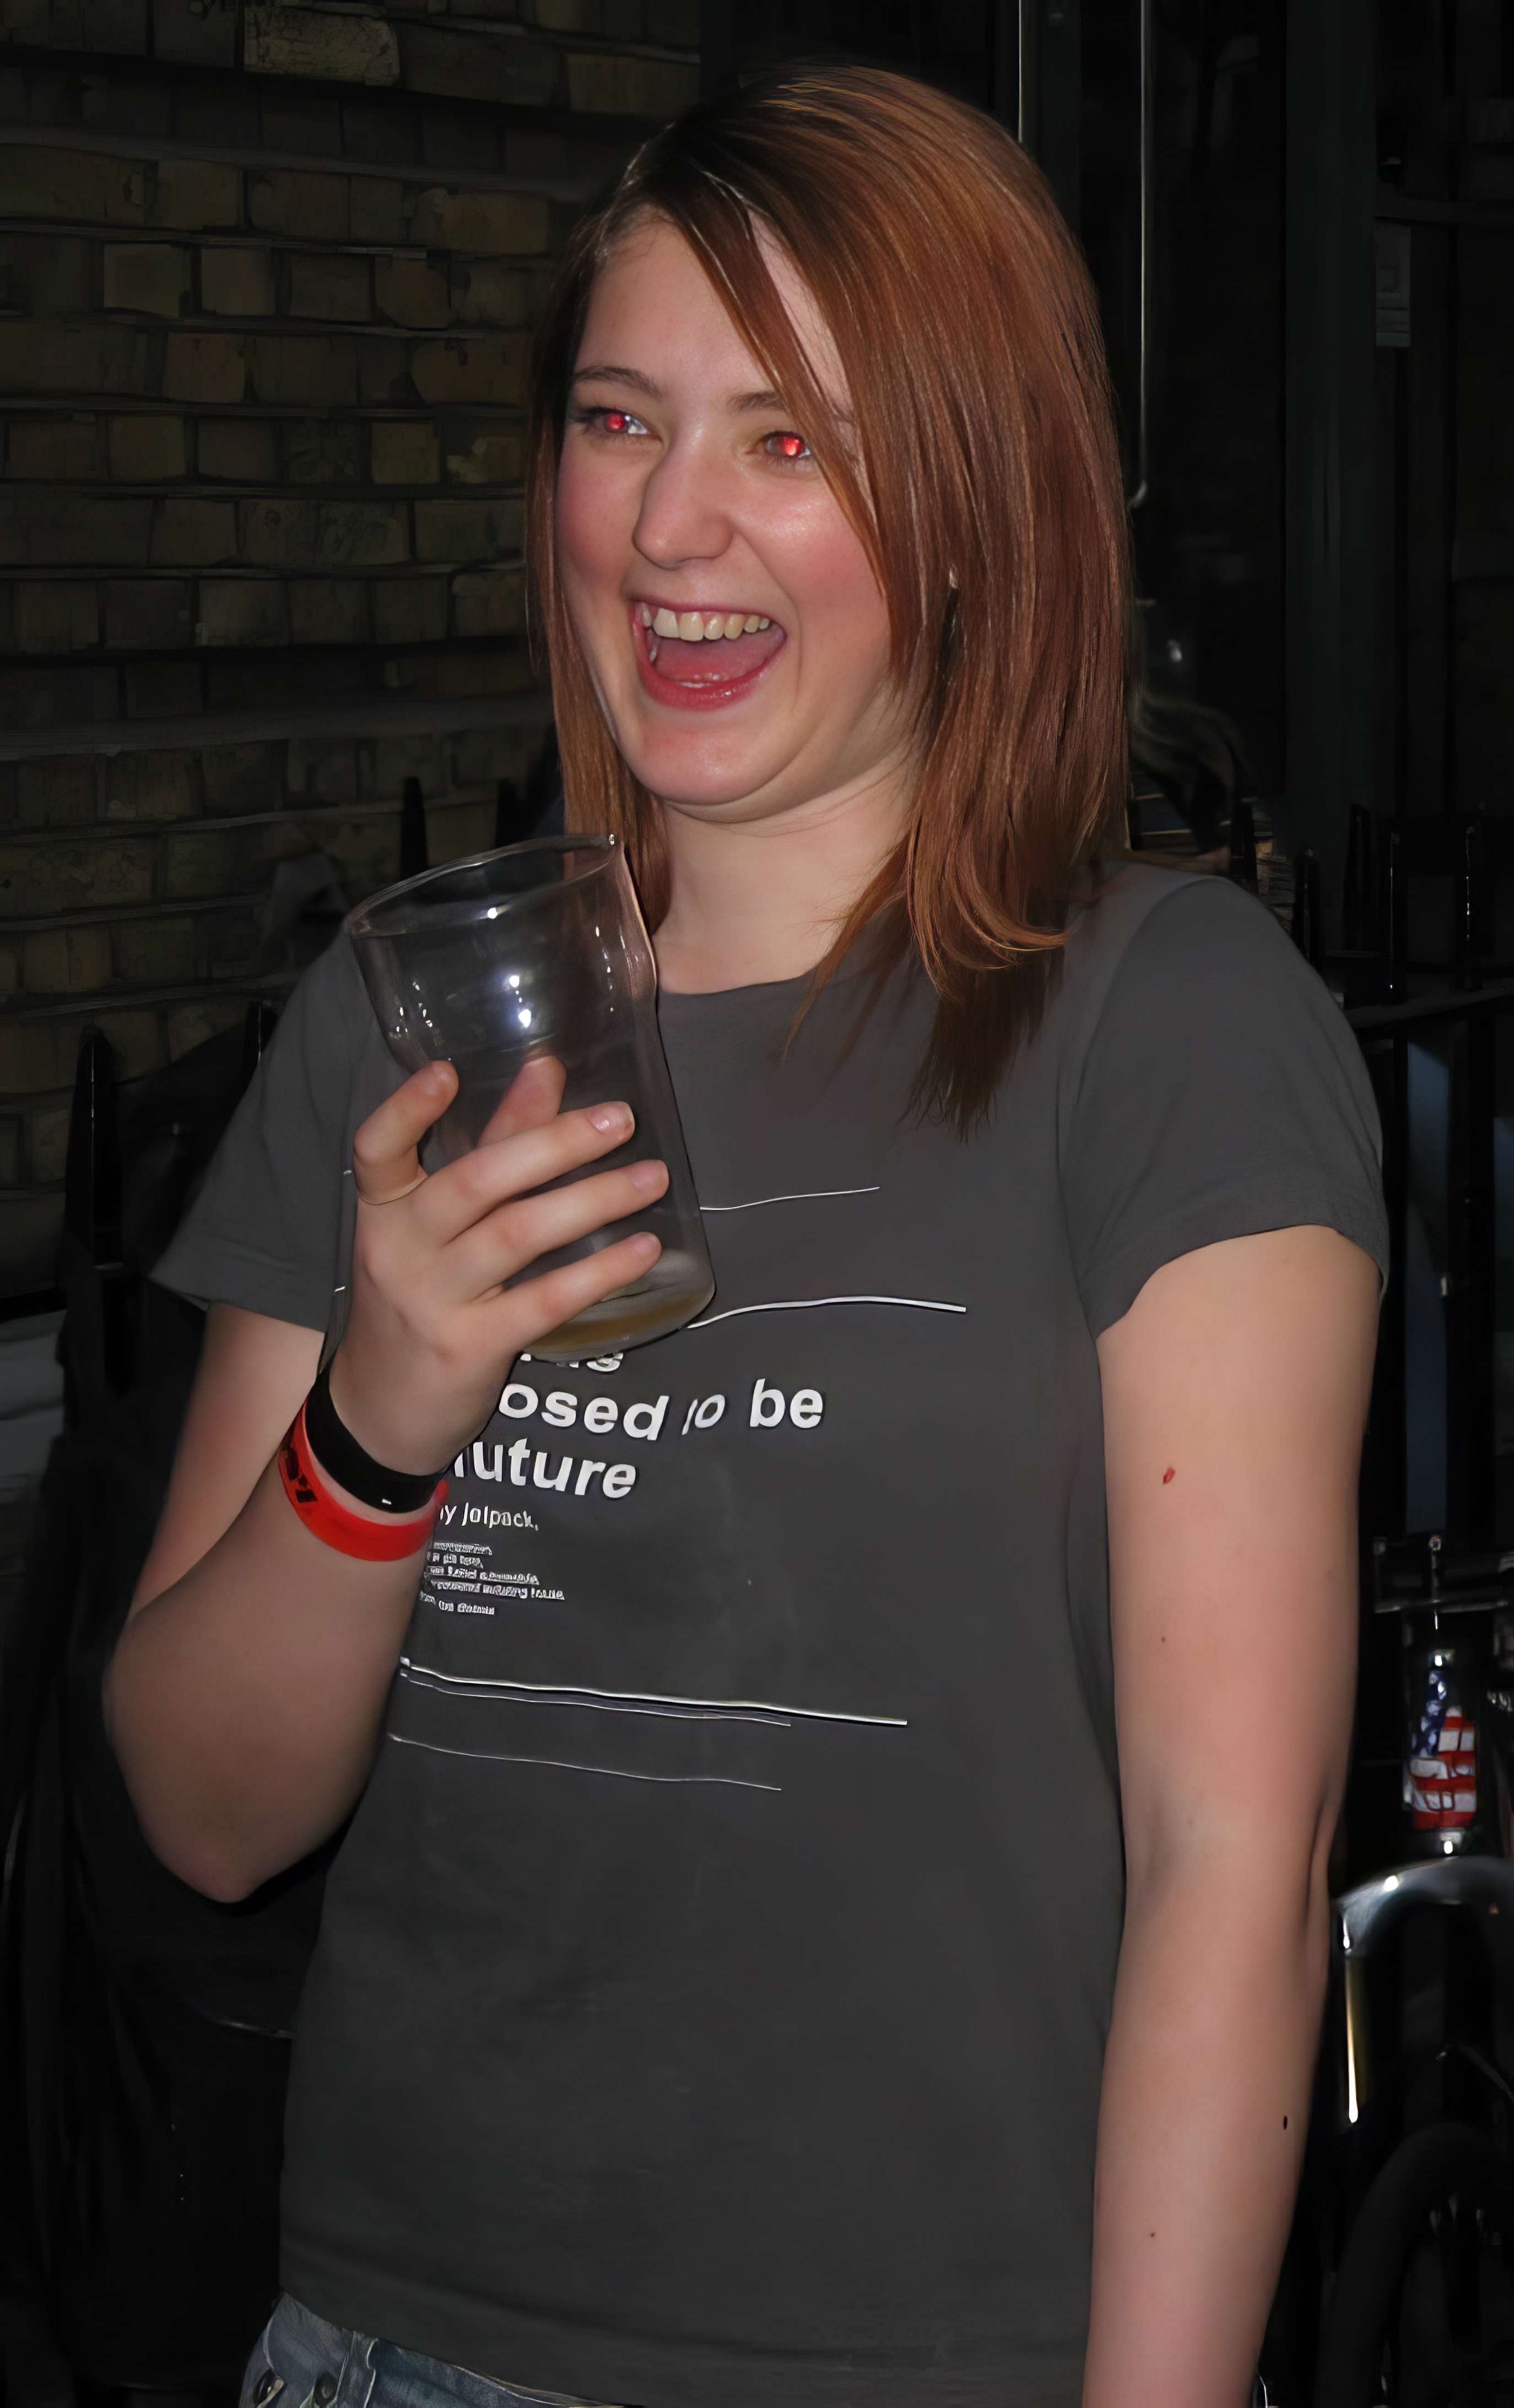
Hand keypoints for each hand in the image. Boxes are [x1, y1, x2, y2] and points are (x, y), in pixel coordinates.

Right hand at [330, 1055, 666, 1471]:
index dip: (406, 1109)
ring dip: (590, 1202)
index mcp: (384, 1211)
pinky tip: (644, 1251)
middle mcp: (399, 1250)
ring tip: (651, 1177)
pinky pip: (541, 1301)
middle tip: (620, 1119)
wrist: (381, 1411)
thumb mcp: (437, 1228)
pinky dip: (598, 1273)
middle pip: (473, 1183)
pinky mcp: (468, 1349)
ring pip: (515, 1237)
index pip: (376, 1150)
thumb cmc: (420, 1300)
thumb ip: (492, 1147)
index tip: (447, 1070)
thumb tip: (546, 1070)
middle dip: (551, 1144)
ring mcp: (431, 1301)